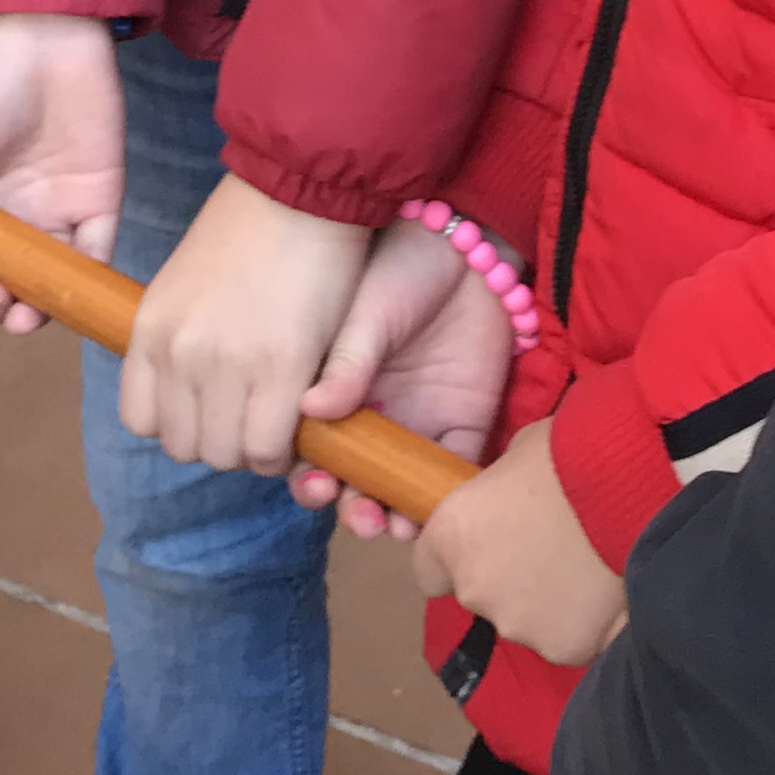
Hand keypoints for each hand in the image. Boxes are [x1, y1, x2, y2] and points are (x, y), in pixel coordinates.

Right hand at [0, 12, 124, 329]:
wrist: (48, 43)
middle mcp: (13, 221)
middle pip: (4, 285)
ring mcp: (56, 216)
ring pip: (46, 283)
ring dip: (33, 308)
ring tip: (20, 313)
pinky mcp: (99, 206)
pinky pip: (94, 257)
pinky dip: (83, 284)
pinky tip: (66, 293)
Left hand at [122, 174, 374, 475]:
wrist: (300, 190)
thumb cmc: (251, 228)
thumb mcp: (184, 283)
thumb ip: (179, 335)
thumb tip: (190, 387)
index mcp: (149, 330)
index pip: (140, 421)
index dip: (182, 423)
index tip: (214, 408)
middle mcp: (177, 353)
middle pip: (185, 446)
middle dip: (222, 439)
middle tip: (255, 413)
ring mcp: (225, 365)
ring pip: (226, 455)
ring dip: (253, 448)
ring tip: (280, 414)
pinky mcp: (279, 369)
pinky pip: (267, 448)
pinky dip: (283, 447)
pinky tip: (299, 413)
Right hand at [289, 219, 516, 539]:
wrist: (465, 248)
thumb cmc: (398, 270)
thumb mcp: (363, 312)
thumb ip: (345, 362)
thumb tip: (310, 412)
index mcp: (338, 393)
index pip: (316, 450)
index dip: (311, 477)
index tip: (315, 486)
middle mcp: (375, 419)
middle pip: (358, 479)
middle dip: (354, 507)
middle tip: (360, 517)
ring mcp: (420, 425)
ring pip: (403, 486)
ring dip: (396, 512)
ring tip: (394, 525)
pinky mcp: (465, 424)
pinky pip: (456, 472)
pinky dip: (446, 498)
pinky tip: (439, 511)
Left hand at [411, 418, 626, 666]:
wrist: (641, 494)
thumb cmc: (577, 455)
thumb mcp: (524, 450)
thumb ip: (501, 483)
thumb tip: (510, 494)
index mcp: (453, 536)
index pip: (427, 569)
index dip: (456, 556)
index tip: (487, 540)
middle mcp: (474, 589)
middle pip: (479, 593)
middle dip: (507, 575)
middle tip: (551, 547)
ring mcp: (519, 626)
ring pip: (523, 618)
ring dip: (544, 600)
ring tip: (587, 568)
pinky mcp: (565, 651)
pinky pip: (565, 637)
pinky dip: (582, 622)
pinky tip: (609, 591)